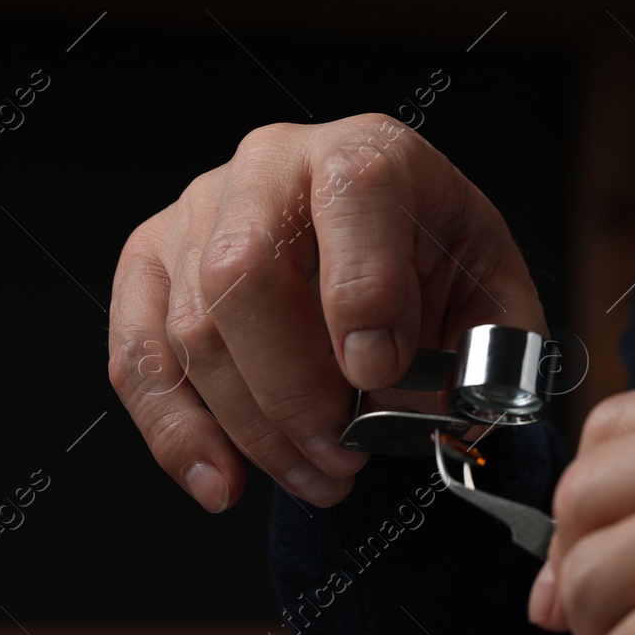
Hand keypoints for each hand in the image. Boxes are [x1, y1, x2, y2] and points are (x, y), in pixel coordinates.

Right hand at [108, 114, 547, 510]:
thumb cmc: (440, 265)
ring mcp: (200, 210)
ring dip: (255, 428)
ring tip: (321, 477)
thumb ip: (488, 346)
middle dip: (294, 389)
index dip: (360, 288)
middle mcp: (273, 164)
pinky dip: (176, 434)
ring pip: (193, 329)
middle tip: (346, 456)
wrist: (392, 246)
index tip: (377, 372)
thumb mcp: (494, 291)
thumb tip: (430, 408)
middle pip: (245, 273)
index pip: (351, 194)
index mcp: (368, 151)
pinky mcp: (151, 263)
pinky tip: (224, 483)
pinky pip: (139, 357)